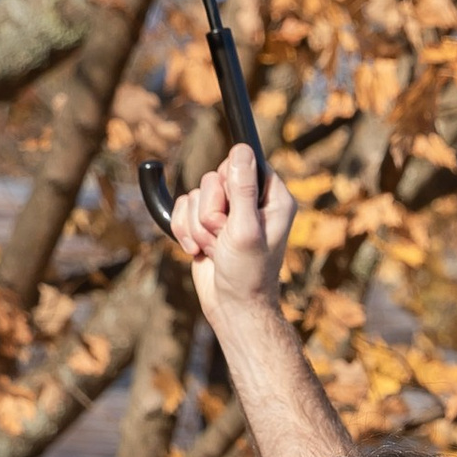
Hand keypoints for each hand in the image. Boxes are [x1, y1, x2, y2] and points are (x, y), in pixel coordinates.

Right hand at [163, 142, 296, 333]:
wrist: (232, 308)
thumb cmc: (247, 274)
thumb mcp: (246, 229)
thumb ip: (242, 188)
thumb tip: (241, 149)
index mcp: (273, 198)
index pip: (245, 162)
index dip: (231, 183)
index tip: (233, 210)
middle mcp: (251, 201)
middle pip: (214, 178)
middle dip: (211, 211)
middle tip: (224, 236)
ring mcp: (227, 213)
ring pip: (195, 195)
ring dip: (198, 227)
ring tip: (215, 249)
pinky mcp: (206, 224)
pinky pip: (183, 209)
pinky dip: (185, 231)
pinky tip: (200, 251)